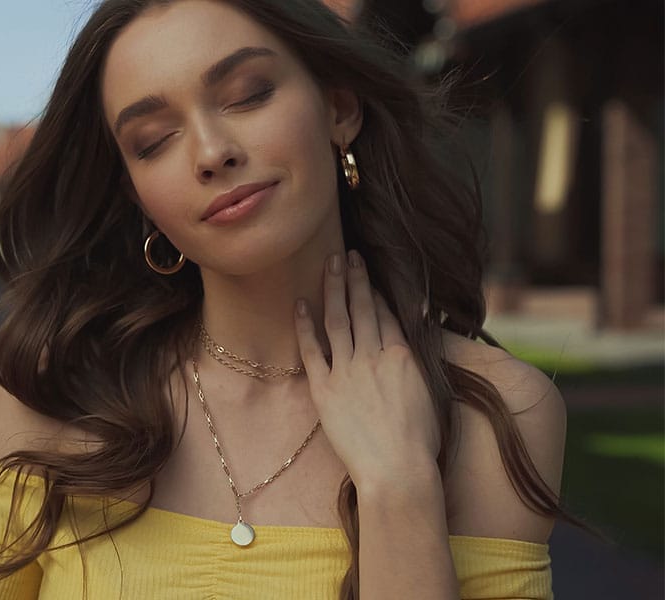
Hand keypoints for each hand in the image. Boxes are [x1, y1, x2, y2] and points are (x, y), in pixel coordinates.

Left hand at [294, 250, 440, 490]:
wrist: (397, 470)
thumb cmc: (421, 441)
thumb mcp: (432, 393)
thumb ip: (422, 363)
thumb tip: (416, 344)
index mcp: (402, 354)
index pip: (388, 312)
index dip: (377, 290)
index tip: (369, 273)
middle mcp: (373, 354)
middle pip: (362, 307)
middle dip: (355, 277)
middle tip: (348, 253)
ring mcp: (347, 370)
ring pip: (338, 319)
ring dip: (333, 288)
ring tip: (329, 263)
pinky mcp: (324, 389)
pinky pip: (311, 350)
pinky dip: (305, 325)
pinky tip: (300, 303)